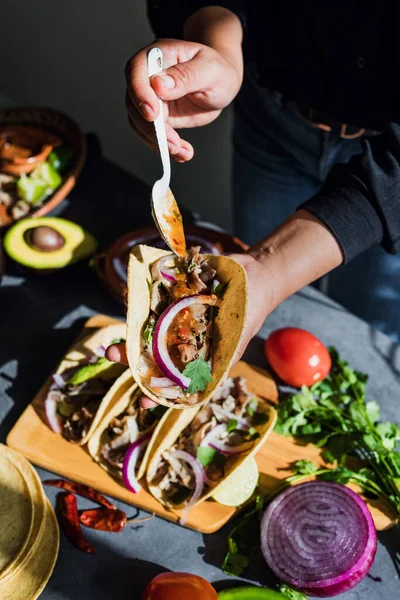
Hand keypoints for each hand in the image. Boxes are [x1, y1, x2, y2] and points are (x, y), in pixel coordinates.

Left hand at [105, 252, 273, 407]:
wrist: (255, 274)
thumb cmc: (250, 310)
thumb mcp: (237, 340)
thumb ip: (220, 361)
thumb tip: (200, 390)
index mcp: (196, 353)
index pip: (173, 376)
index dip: (157, 389)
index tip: (143, 400)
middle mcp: (182, 336)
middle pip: (152, 351)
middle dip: (131, 356)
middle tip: (112, 355)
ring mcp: (175, 314)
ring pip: (146, 327)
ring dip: (129, 333)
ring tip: (112, 340)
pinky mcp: (172, 293)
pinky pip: (153, 298)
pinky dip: (140, 300)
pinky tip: (129, 301)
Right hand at [125, 37, 242, 161]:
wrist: (222, 84)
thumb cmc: (218, 70)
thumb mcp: (210, 70)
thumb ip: (185, 76)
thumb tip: (158, 85)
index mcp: (159, 55)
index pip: (136, 70)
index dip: (139, 93)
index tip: (153, 114)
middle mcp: (149, 76)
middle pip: (134, 102)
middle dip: (151, 127)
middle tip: (174, 143)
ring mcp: (150, 98)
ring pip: (139, 122)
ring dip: (158, 142)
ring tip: (182, 151)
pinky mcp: (157, 116)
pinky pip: (151, 134)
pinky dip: (164, 147)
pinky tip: (182, 153)